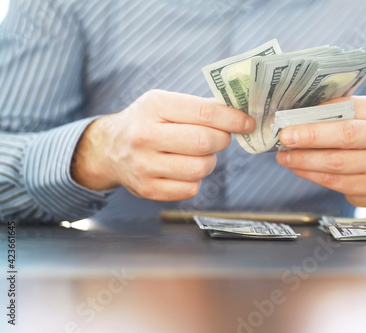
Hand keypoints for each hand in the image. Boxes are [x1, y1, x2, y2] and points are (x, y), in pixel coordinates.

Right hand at [71, 90, 253, 200]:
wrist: (109, 149)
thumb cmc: (146, 122)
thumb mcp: (165, 103)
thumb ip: (200, 107)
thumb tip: (239, 113)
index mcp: (153, 106)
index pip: (205, 112)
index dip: (233, 119)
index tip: (247, 123)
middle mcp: (145, 135)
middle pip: (205, 142)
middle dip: (222, 140)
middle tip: (219, 138)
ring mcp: (144, 165)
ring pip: (200, 168)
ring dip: (209, 161)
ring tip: (200, 154)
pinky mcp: (147, 189)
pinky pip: (190, 189)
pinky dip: (196, 180)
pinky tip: (185, 169)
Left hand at [276, 96, 365, 206]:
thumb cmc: (364, 138)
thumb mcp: (356, 116)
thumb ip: (332, 112)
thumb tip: (294, 115)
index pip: (346, 108)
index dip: (317, 114)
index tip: (291, 119)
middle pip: (344, 135)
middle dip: (310, 137)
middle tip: (284, 138)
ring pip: (335, 162)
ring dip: (304, 159)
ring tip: (284, 156)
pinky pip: (333, 181)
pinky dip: (310, 174)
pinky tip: (296, 168)